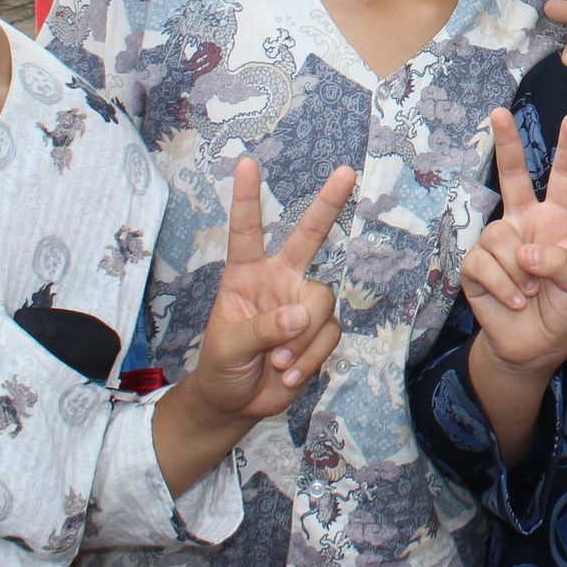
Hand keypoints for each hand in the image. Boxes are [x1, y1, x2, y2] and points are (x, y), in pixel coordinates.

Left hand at [189, 159, 352, 421]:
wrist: (237, 404)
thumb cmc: (221, 367)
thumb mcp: (228, 347)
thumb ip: (261, 329)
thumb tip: (299, 316)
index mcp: (245, 275)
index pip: (247, 231)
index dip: (247, 198)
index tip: (247, 163)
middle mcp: (278, 280)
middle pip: (309, 237)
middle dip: (328, 204)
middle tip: (345, 172)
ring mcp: (301, 304)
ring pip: (322, 301)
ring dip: (302, 339)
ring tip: (277, 362)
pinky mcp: (319, 332)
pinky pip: (329, 334)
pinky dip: (310, 358)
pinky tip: (288, 373)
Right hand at [462, 108, 566, 374]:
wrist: (535, 349)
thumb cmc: (564, 313)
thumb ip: (563, 262)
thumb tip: (524, 250)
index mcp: (557, 222)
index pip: (565, 180)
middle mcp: (525, 223)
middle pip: (513, 175)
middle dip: (506, 143)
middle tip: (499, 113)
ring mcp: (498, 242)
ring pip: (499, 237)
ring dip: (519, 272)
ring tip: (531, 292)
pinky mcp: (475, 266)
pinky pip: (483, 264)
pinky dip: (503, 286)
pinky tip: (515, 301)